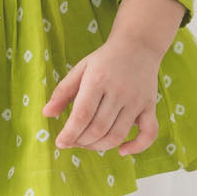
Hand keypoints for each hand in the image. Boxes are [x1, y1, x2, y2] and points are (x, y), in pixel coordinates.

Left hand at [42, 33, 160, 155]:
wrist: (138, 45)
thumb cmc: (105, 60)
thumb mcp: (80, 69)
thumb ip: (62, 92)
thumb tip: (46, 114)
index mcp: (98, 80)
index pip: (82, 114)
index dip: (70, 133)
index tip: (60, 142)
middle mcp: (119, 91)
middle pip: (98, 128)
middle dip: (81, 141)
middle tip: (73, 141)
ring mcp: (137, 100)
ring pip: (117, 134)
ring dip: (99, 146)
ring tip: (88, 143)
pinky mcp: (150, 107)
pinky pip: (149, 133)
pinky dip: (137, 147)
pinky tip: (122, 150)